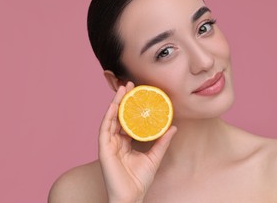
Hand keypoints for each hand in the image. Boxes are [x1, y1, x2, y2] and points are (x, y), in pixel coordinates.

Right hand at [98, 81, 176, 202]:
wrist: (132, 196)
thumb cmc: (140, 180)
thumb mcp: (154, 156)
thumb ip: (162, 141)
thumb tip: (173, 127)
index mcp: (124, 142)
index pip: (127, 120)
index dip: (131, 106)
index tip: (138, 93)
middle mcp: (115, 141)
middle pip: (118, 116)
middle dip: (122, 100)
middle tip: (129, 85)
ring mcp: (108, 145)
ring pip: (110, 119)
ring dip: (115, 103)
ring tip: (122, 90)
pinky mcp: (104, 150)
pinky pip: (104, 130)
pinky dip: (108, 117)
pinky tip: (113, 106)